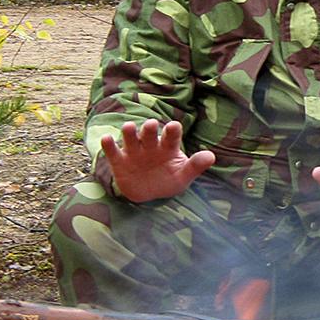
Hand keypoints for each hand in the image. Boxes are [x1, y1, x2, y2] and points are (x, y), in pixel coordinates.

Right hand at [100, 119, 214, 202]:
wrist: (148, 195)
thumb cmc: (169, 180)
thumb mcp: (183, 176)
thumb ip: (196, 166)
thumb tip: (211, 156)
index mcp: (168, 147)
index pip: (171, 136)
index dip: (172, 131)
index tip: (174, 126)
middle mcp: (150, 145)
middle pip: (149, 133)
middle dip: (149, 128)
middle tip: (151, 124)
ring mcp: (134, 152)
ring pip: (130, 138)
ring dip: (129, 132)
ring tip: (129, 128)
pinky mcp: (119, 161)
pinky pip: (113, 151)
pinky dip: (109, 145)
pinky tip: (107, 139)